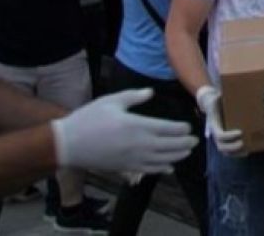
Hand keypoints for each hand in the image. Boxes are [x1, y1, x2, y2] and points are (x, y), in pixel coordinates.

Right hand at [51, 89, 197, 173]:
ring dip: (177, 156)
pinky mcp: (125, 168)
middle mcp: (139, 144)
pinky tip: (169, 168)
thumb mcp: (112, 101)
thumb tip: (151, 92)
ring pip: (162, 160)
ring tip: (187, 152)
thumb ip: (134, 97)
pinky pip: (149, 170)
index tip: (189, 128)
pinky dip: (162, 169)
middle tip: (194, 141)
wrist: (69, 143)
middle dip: (185, 144)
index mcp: (138, 125)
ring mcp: (133, 158)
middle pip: (170, 146)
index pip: (168, 129)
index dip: (182, 129)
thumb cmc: (90, 118)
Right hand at [195, 86, 243, 154]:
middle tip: (243, 142)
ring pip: (225, 151)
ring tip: (246, 150)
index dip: (229, 136)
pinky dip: (236, 153)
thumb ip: (222, 96)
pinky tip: (246, 151)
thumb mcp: (218, 97)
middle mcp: (215, 133)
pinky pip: (228, 151)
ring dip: (235, 153)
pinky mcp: (224, 140)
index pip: (220, 135)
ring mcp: (219, 138)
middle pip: (221, 146)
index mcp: (214, 124)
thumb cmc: (218, 100)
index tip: (240, 132)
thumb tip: (231, 91)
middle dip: (233, 147)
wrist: (212, 104)